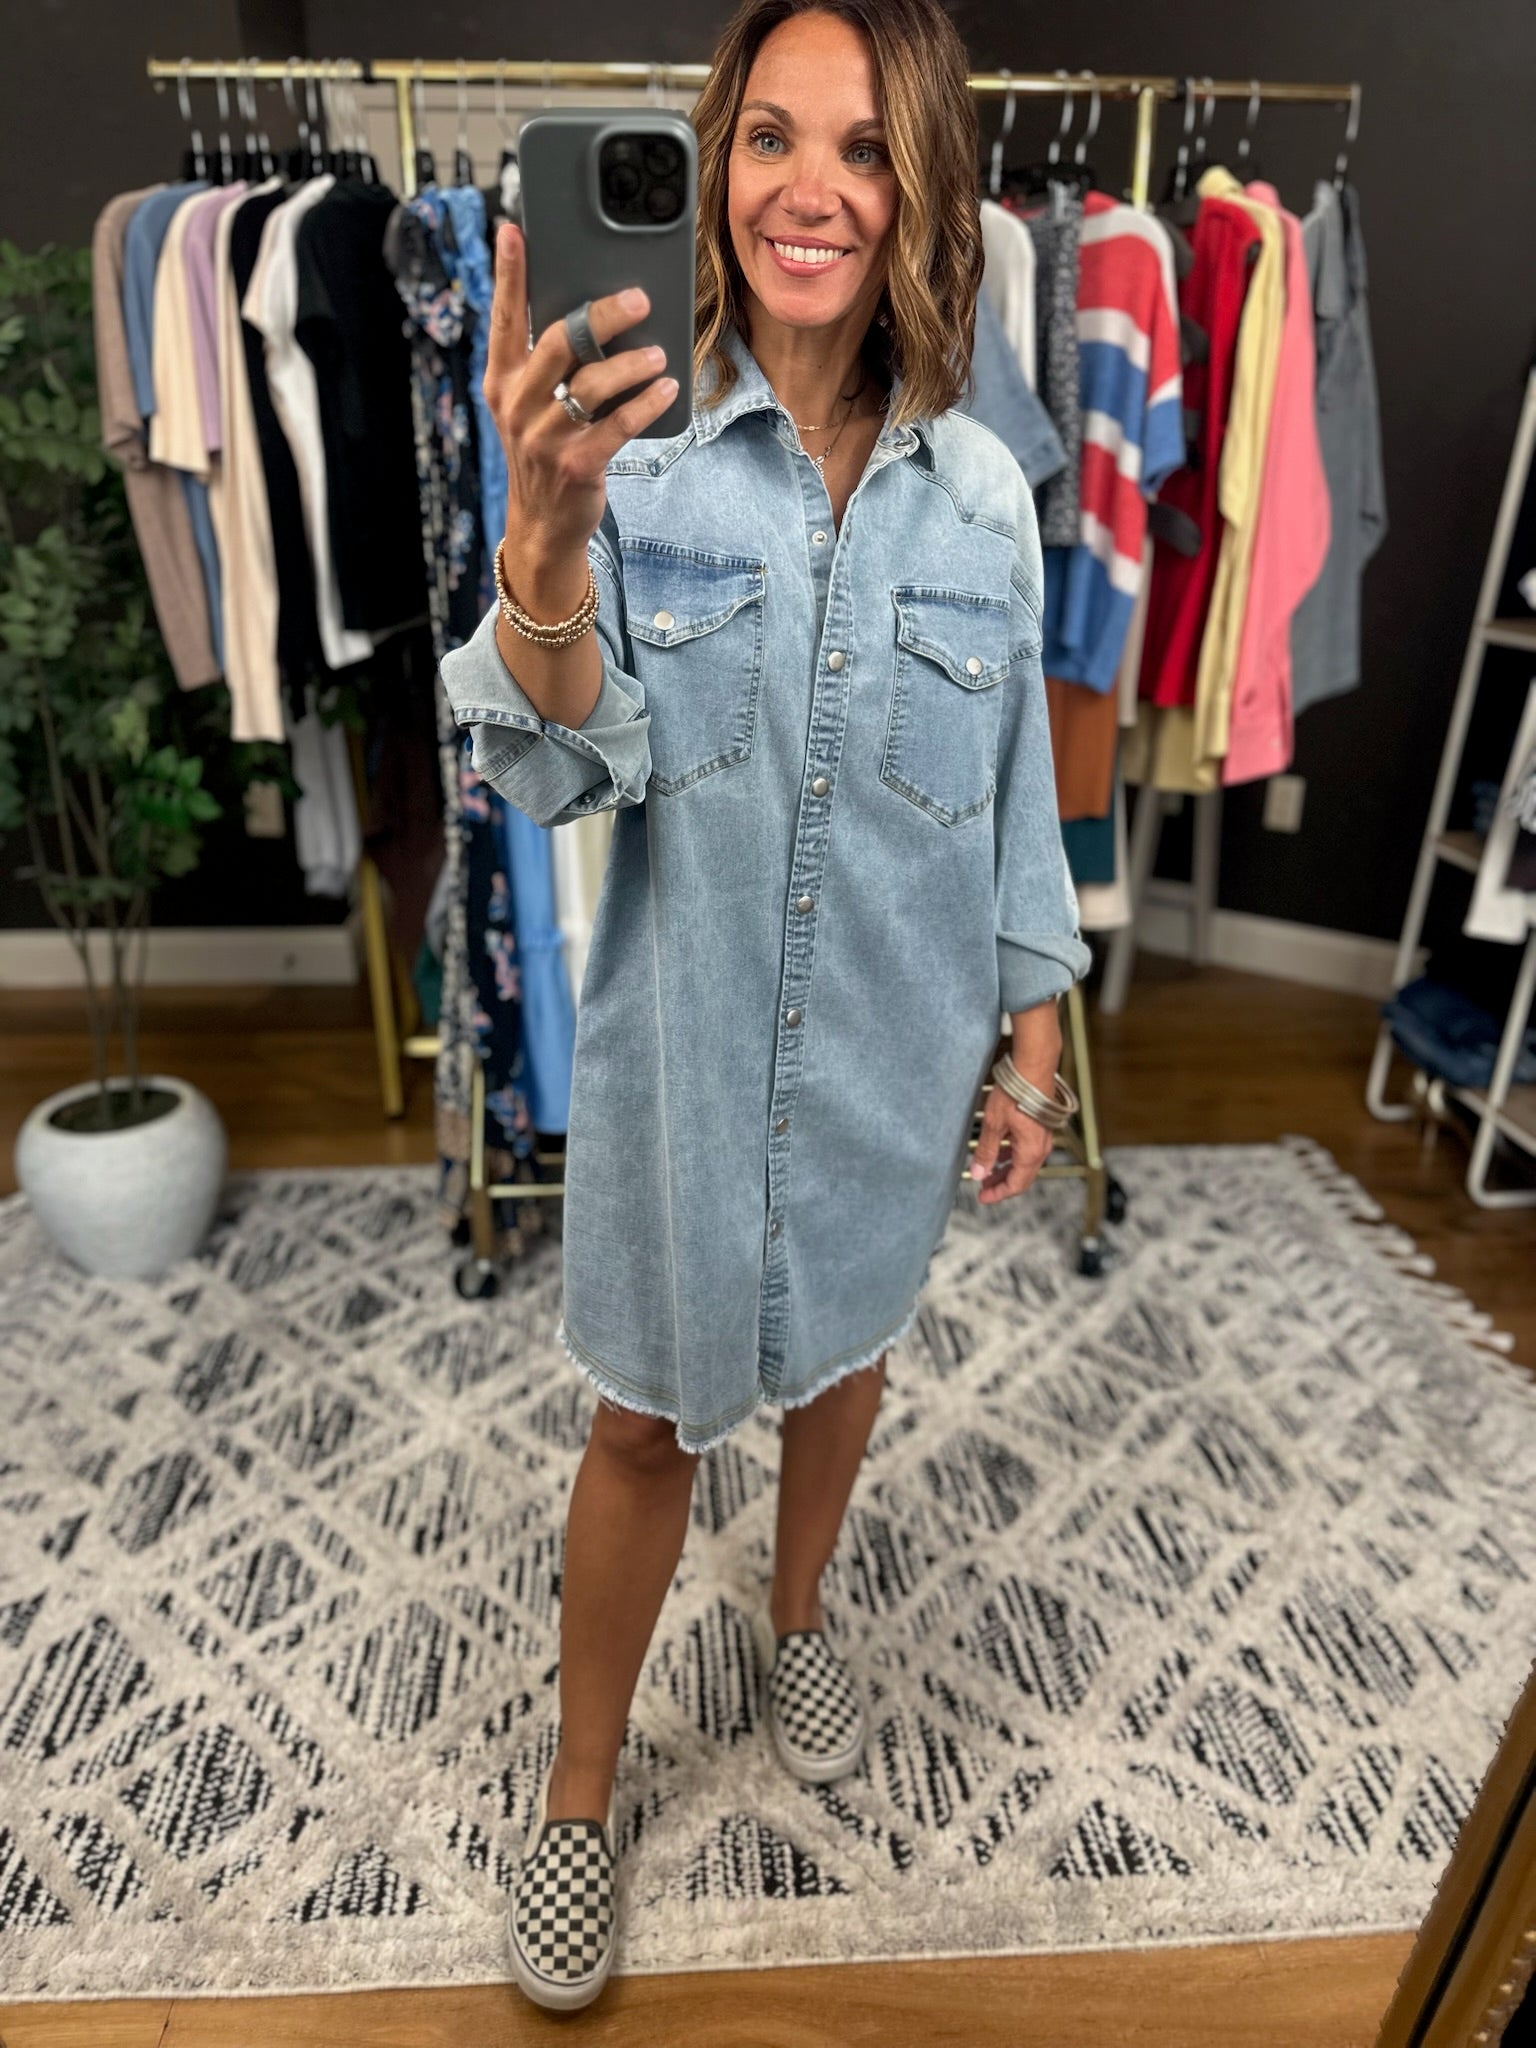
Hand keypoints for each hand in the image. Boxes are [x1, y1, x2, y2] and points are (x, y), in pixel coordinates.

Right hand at [484, 222, 679, 566]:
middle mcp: (517, 405)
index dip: (509, 273)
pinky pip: (618, 425)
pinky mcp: (576, 464)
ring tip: (658, 354)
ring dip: (632, 363)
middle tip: (637, 300)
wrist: (543, 524)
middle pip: (559, 342)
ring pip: (591, 383)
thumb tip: (591, 314)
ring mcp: (544, 438)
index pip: (504, 318)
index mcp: (503, 381)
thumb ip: (547, 364)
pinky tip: (667, 389)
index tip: (514, 231)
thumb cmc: (546, 451)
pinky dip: (646, 403)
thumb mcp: (530, 406)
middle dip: (601, 315)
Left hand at [968, 1088, 1053, 1204]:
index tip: (982, 1197)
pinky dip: (1012, 1155)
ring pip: (1024, 1163)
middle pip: (1022, 1177)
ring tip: (988, 1170)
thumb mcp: (994, 1124)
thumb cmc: (1016, 1093)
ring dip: (1006, 1169)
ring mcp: (1043, 1138)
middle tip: (982, 1187)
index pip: (1016, 1185)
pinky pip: (1027, 1149)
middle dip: (1001, 1184)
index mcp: (1030, 1152)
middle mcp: (1041, 1148)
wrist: (1034, 1068)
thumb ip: (986, 1151)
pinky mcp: (1041, 1128)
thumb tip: (978, 1174)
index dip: (998, 1194)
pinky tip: (999, 1150)